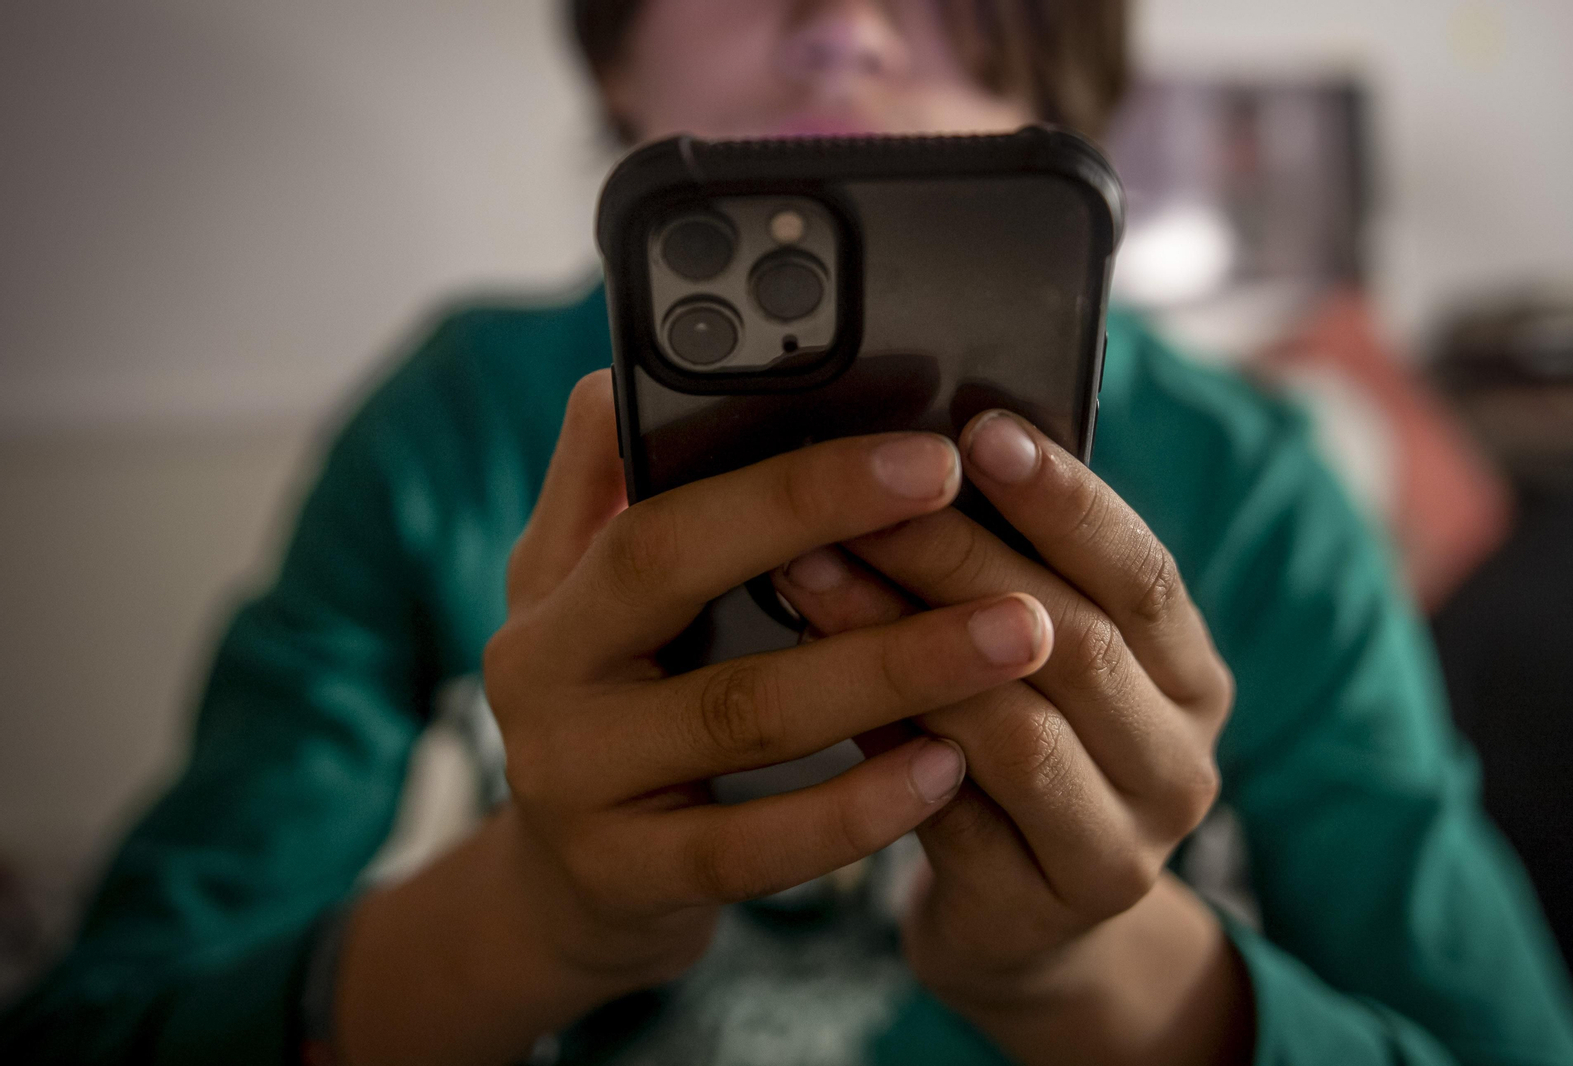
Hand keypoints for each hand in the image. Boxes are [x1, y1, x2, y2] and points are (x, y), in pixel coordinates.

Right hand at [480, 378, 1059, 1022]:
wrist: (568, 880)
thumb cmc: (611, 701)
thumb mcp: (580, 592)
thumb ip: (607, 487)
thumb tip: (629, 373)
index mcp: (554, 589)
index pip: (663, 509)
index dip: (790, 483)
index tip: (924, 452)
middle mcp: (544, 679)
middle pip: (684, 584)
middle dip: (839, 542)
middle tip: (973, 514)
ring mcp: (577, 786)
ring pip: (744, 718)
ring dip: (889, 673)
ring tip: (1014, 637)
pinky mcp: (626, 878)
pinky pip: (752, 848)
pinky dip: (855, 808)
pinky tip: (947, 769)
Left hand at [771, 410, 1245, 1062]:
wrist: (1024, 924)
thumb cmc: (1015, 753)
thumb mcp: (1034, 662)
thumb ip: (1005, 579)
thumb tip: (902, 462)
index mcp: (1188, 675)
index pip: (1142, 571)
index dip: (1066, 500)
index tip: (983, 430)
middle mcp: (1179, 761)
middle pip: (1075, 639)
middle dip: (955, 556)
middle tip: (856, 499)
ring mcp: (1122, 846)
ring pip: (1017, 728)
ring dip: (904, 645)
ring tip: (810, 575)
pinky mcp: (1043, 908)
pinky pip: (954, 813)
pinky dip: (884, 742)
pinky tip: (815, 688)